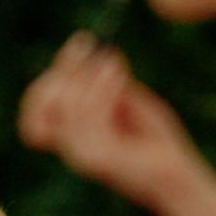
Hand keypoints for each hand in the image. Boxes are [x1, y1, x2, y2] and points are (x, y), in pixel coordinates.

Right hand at [17, 34, 215, 215]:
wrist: (179, 173)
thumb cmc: (155, 139)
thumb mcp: (127, 100)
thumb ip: (103, 80)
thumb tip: (90, 45)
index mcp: (70, 135)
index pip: (36, 103)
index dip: (55, 70)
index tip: (84, 41)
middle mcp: (70, 146)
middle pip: (42, 101)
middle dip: (66, 69)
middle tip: (94, 49)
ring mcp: (82, 154)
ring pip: (67, 104)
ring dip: (88, 76)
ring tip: (115, 64)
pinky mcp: (101, 158)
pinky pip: (90, 115)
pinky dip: (102, 88)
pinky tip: (119, 75)